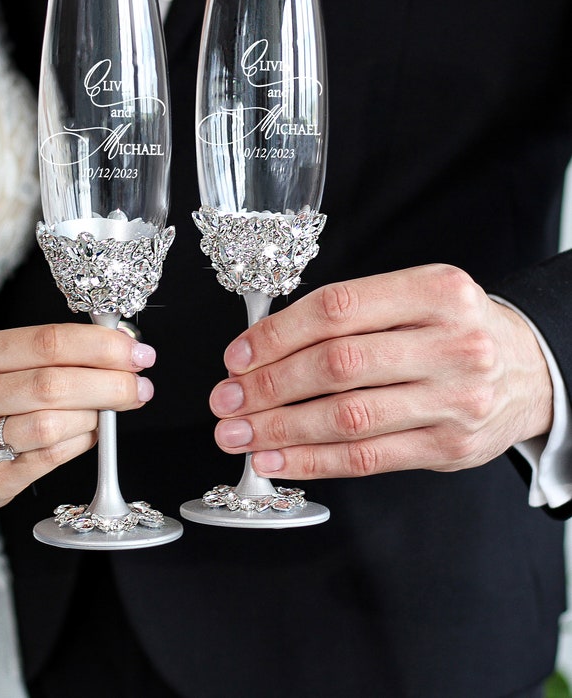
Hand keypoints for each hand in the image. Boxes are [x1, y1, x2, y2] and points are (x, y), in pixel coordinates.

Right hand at [0, 323, 154, 508]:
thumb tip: (121, 352)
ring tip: (108, 409)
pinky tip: (89, 431)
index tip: (136, 351)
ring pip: (53, 425)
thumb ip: (52, 355)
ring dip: (95, 415)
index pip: (48, 341)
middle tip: (140, 384)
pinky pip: (51, 458)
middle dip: (110, 383)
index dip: (101, 345)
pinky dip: (81, 441)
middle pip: (53, 384)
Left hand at [210, 264, 553, 479]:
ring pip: (346, 417)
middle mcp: (451, 343)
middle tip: (225, 400)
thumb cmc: (451, 329)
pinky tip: (275, 459)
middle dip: (269, 386)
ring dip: (279, 429)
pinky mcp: (450, 447)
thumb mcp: (413, 298)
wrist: (528, 370)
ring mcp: (454, 399)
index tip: (236, 357)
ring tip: (237, 434)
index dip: (276, 335)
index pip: (337, 309)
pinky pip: (367, 458)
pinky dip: (312, 461)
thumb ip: (348, 316)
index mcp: (435, 291)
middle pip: (337, 365)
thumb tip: (262, 349)